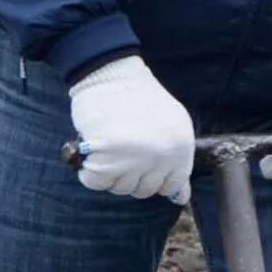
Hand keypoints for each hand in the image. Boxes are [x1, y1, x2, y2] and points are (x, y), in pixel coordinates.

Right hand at [67, 56, 194, 201]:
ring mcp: (134, 160)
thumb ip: (176, 161)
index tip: (142, 161)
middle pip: (144, 190)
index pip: (171, 185)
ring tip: (110, 141)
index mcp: (181, 147)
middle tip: (124, 145)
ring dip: (110, 170)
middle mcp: (161, 156)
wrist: (110, 73)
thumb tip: (180, 198)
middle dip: (131, 173)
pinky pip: (96, 182)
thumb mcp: (171, 124)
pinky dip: (90, 170)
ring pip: (120, 188)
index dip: (153, 176)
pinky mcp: (105, 160)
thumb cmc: (138, 98)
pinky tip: (94, 147)